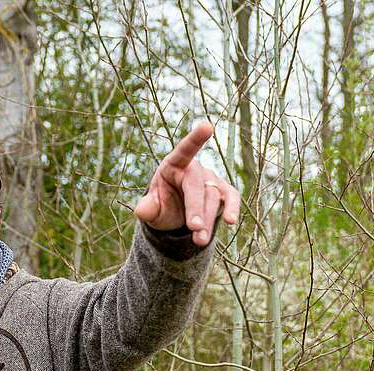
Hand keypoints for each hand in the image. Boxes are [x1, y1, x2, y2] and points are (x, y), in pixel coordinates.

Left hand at [133, 122, 240, 246]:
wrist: (177, 216)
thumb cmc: (163, 206)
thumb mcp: (152, 209)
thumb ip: (148, 209)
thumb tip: (141, 210)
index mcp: (173, 164)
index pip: (184, 150)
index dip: (195, 139)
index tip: (208, 126)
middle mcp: (195, 168)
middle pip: (197, 187)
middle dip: (196, 209)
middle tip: (194, 230)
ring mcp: (211, 179)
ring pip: (212, 197)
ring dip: (207, 220)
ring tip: (200, 241)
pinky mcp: (224, 192)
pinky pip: (231, 197)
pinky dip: (232, 208)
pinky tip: (230, 221)